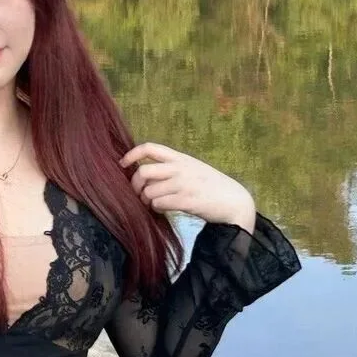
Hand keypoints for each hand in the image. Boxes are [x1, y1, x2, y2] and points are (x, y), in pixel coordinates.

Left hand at [120, 142, 256, 233]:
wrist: (233, 200)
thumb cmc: (209, 185)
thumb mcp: (192, 167)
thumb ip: (171, 167)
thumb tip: (143, 173)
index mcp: (180, 157)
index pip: (149, 148)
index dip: (131, 154)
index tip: (122, 164)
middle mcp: (180, 168)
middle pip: (143, 172)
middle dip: (135, 185)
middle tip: (138, 193)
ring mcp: (183, 184)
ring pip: (149, 191)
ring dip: (146, 200)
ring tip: (153, 203)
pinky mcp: (186, 201)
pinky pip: (159, 204)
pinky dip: (156, 209)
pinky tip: (163, 209)